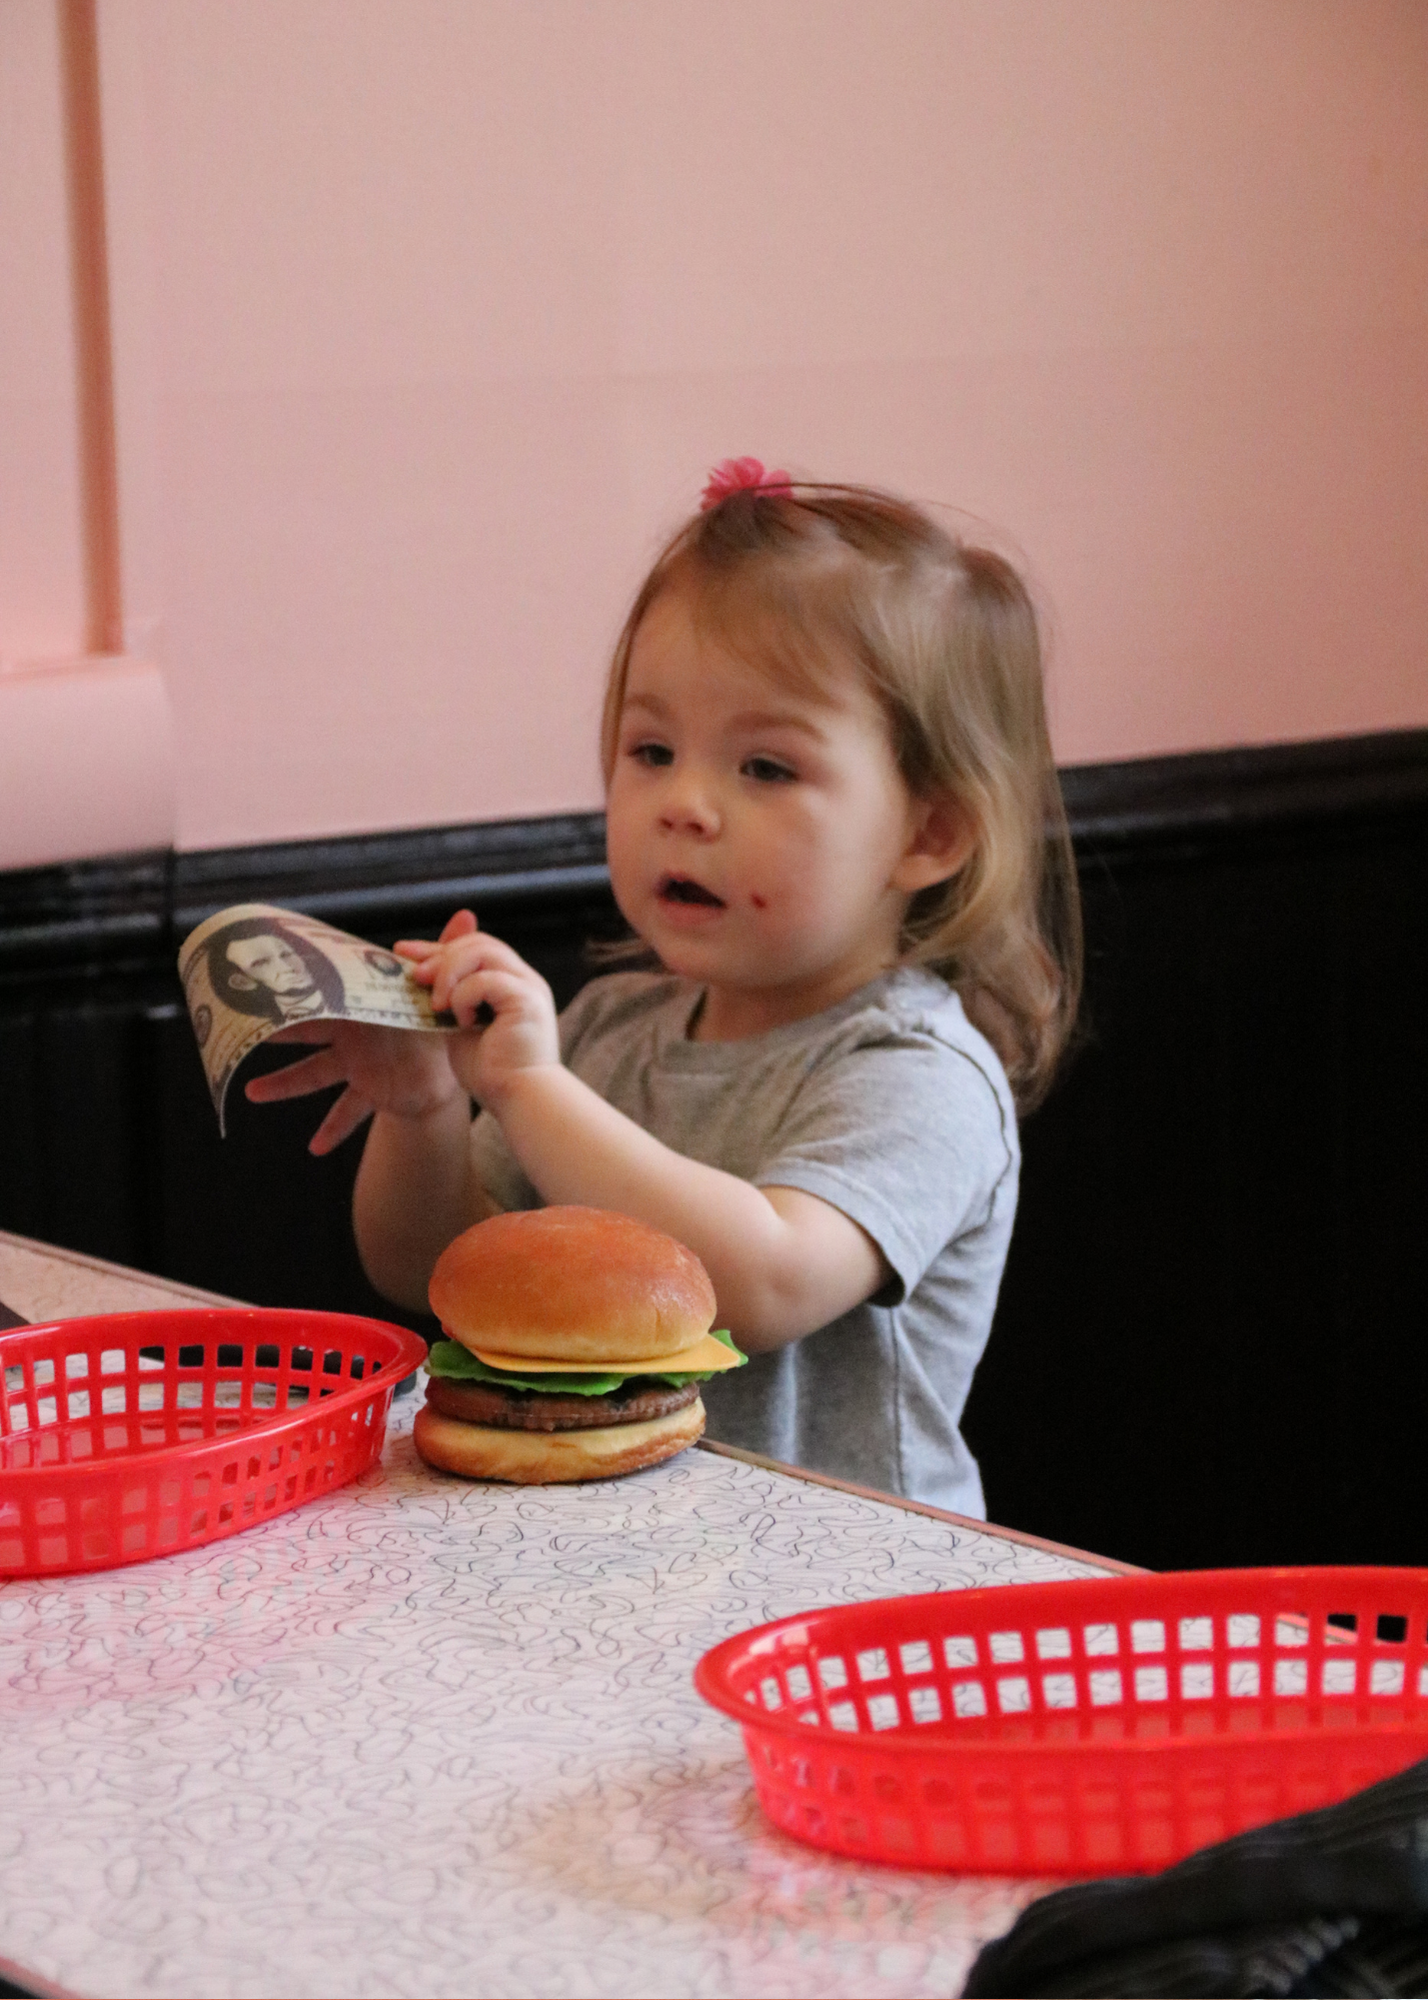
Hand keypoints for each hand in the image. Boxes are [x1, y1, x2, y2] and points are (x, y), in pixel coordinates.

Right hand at [244, 909, 476, 1153]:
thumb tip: (467, 914)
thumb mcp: (440, 983)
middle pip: (307, 1031)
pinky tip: (315, 1148)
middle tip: (243, 1029)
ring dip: (283, 1083)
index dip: (296, 991)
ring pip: (312, 1074)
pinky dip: (332, 1130)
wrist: (448, 1055)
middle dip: (278, 1030)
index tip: (265, 985)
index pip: (324, 994)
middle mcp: (350, 1032)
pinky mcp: (368, 1089)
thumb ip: (449, 951)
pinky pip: (347, 1112)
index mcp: (360, 1003)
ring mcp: (354, 1063)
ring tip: (251, 1091)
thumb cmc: (431, 1013)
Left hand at [398, 910, 558, 1106]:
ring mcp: (529, 987)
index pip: (475, 948)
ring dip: (450, 973)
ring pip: (481, 950)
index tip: (403, 950)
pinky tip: (461, 1020)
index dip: (438, 947)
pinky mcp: (527, 1000)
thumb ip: (452, 1001)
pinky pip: (486, 979)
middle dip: (440, 954)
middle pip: (477, 942)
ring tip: (437, 1003)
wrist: (520, 1100)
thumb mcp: (462, 1028)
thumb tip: (424, 980)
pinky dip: (465, 996)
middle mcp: (524, 979)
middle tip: (415, 976)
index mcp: (511, 984)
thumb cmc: (494, 1074)